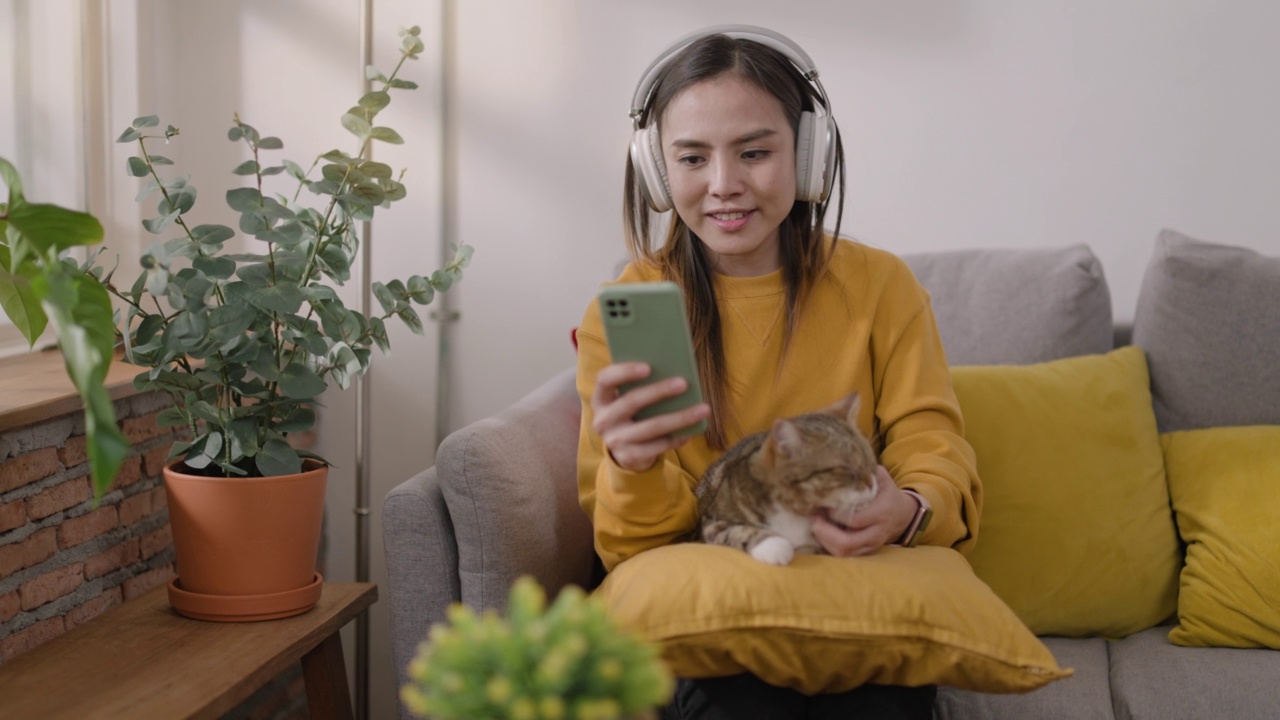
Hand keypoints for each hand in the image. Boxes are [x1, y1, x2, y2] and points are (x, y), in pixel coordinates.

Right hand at [590, 362, 710, 472]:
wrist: (625, 453)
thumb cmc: (632, 416)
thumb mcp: (627, 401)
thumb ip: (639, 386)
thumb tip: (673, 370)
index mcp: (600, 399)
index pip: (605, 379)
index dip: (624, 371)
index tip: (648, 366)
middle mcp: (603, 420)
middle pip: (632, 401)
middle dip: (660, 391)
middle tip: (684, 383)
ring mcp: (615, 440)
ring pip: (652, 426)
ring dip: (680, 417)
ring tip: (703, 408)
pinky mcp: (629, 457)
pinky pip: (658, 446)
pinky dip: (677, 438)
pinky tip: (692, 431)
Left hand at [811, 466, 917, 556]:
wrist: (902, 515)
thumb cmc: (887, 493)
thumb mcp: (881, 478)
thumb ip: (866, 471)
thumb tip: (845, 459)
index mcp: (881, 512)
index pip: (855, 520)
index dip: (835, 514)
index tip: (824, 504)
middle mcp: (877, 533)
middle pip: (846, 543)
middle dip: (825, 532)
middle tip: (814, 518)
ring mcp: (871, 546)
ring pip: (843, 553)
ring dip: (824, 540)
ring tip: (816, 523)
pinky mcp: (864, 553)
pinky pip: (843, 555)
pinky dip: (829, 545)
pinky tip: (823, 531)